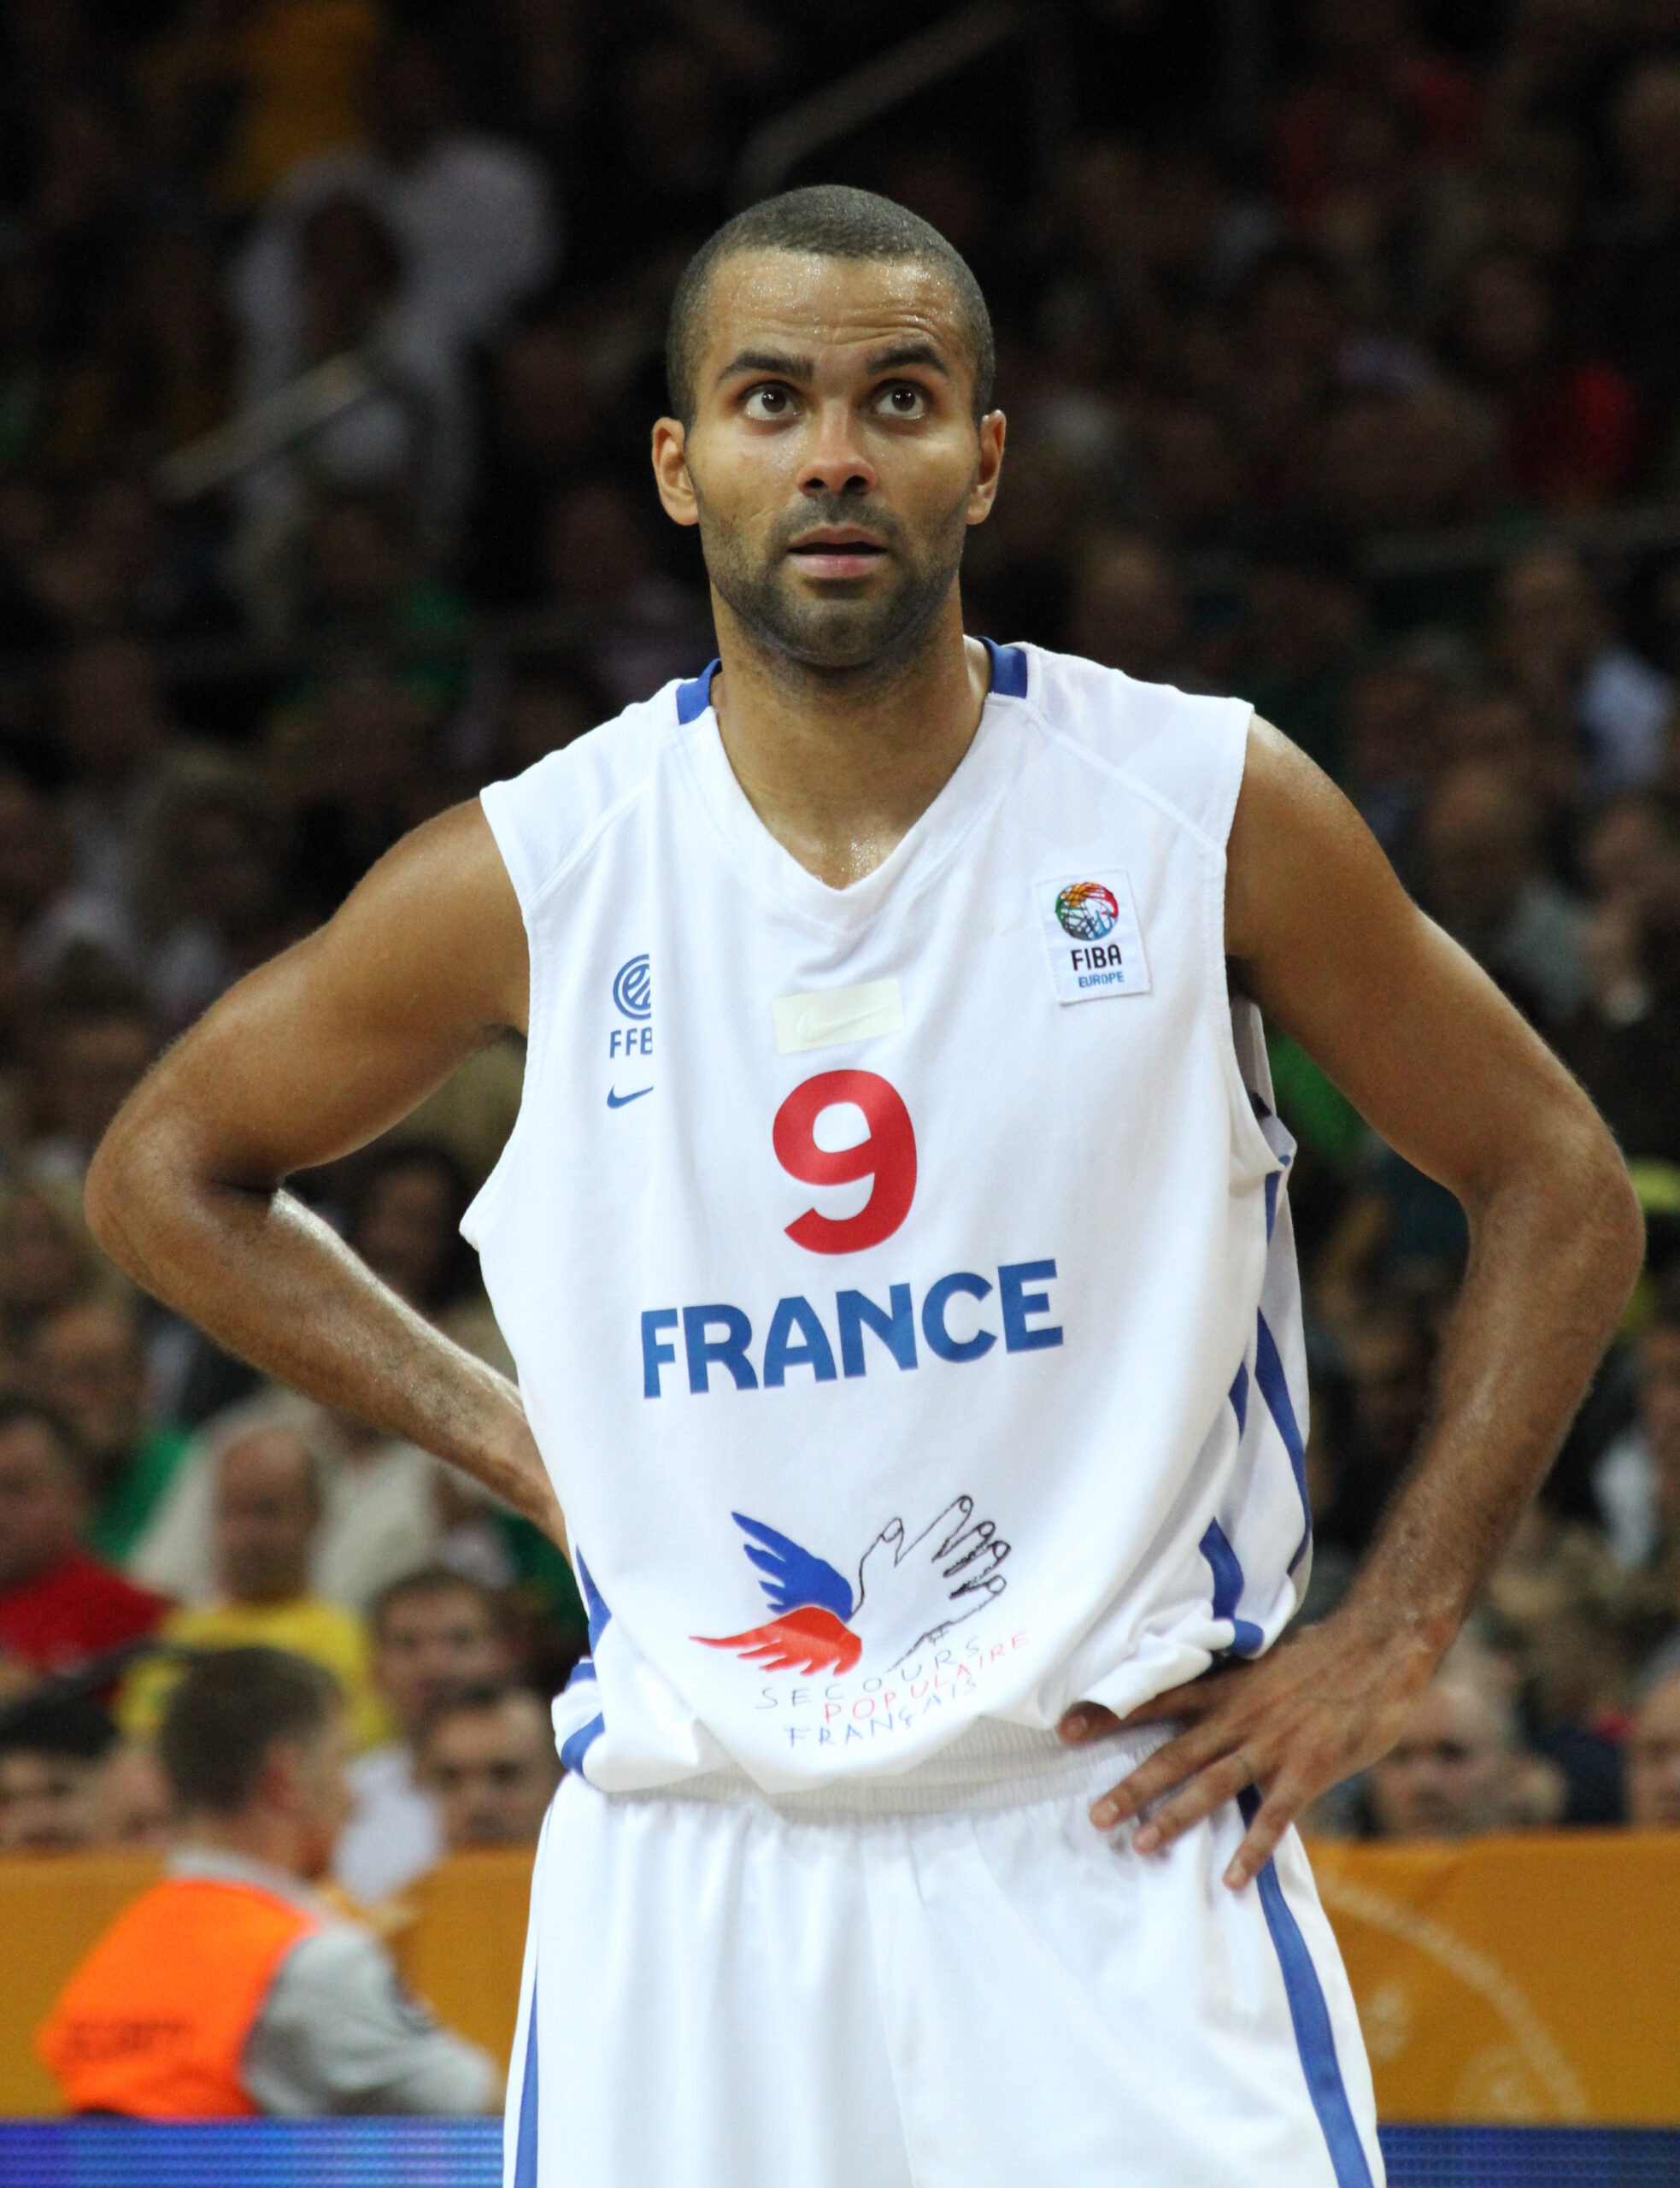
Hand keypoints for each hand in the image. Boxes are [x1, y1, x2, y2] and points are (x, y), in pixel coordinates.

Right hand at [854, 1495, 1008, 1668]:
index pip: (939, 1533)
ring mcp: (942, 1594)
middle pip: (959, 1551)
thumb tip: (899, 1524)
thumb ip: (886, 1544)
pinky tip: (999, 1583)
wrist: (880, 1632)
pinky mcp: (947, 1611)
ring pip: (969, 1572)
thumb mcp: (873, 1565)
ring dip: (986, 1560)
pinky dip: (985, 1592)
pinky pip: (970, 1600)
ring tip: (1002, 1548)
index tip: (968, 1503)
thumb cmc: (874, 1595)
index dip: (954, 1517)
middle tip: (991, 1526)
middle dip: (976, 1537)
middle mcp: (933, 1574)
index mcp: (916, 1560)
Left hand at [1057, 1608, 1440, 1888]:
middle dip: (1132, 1786)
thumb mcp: (1264, 1666)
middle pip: (1175, 1755)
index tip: (1065, 1729)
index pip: (1156, 1701)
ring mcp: (1273, 1744)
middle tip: (1095, 1816)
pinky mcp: (1309, 1769)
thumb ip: (1230, 1691)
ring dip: (1176, 1816)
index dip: (1111, 1715)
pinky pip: (1274, 1815)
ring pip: (1213, 1785)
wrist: (1380, 1646)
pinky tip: (1232, 1879)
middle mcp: (1240, 1717)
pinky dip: (1253, 1848)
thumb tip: (1195, 1705)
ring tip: (1142, 1845)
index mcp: (1226, 1690)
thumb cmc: (1323, 1657)